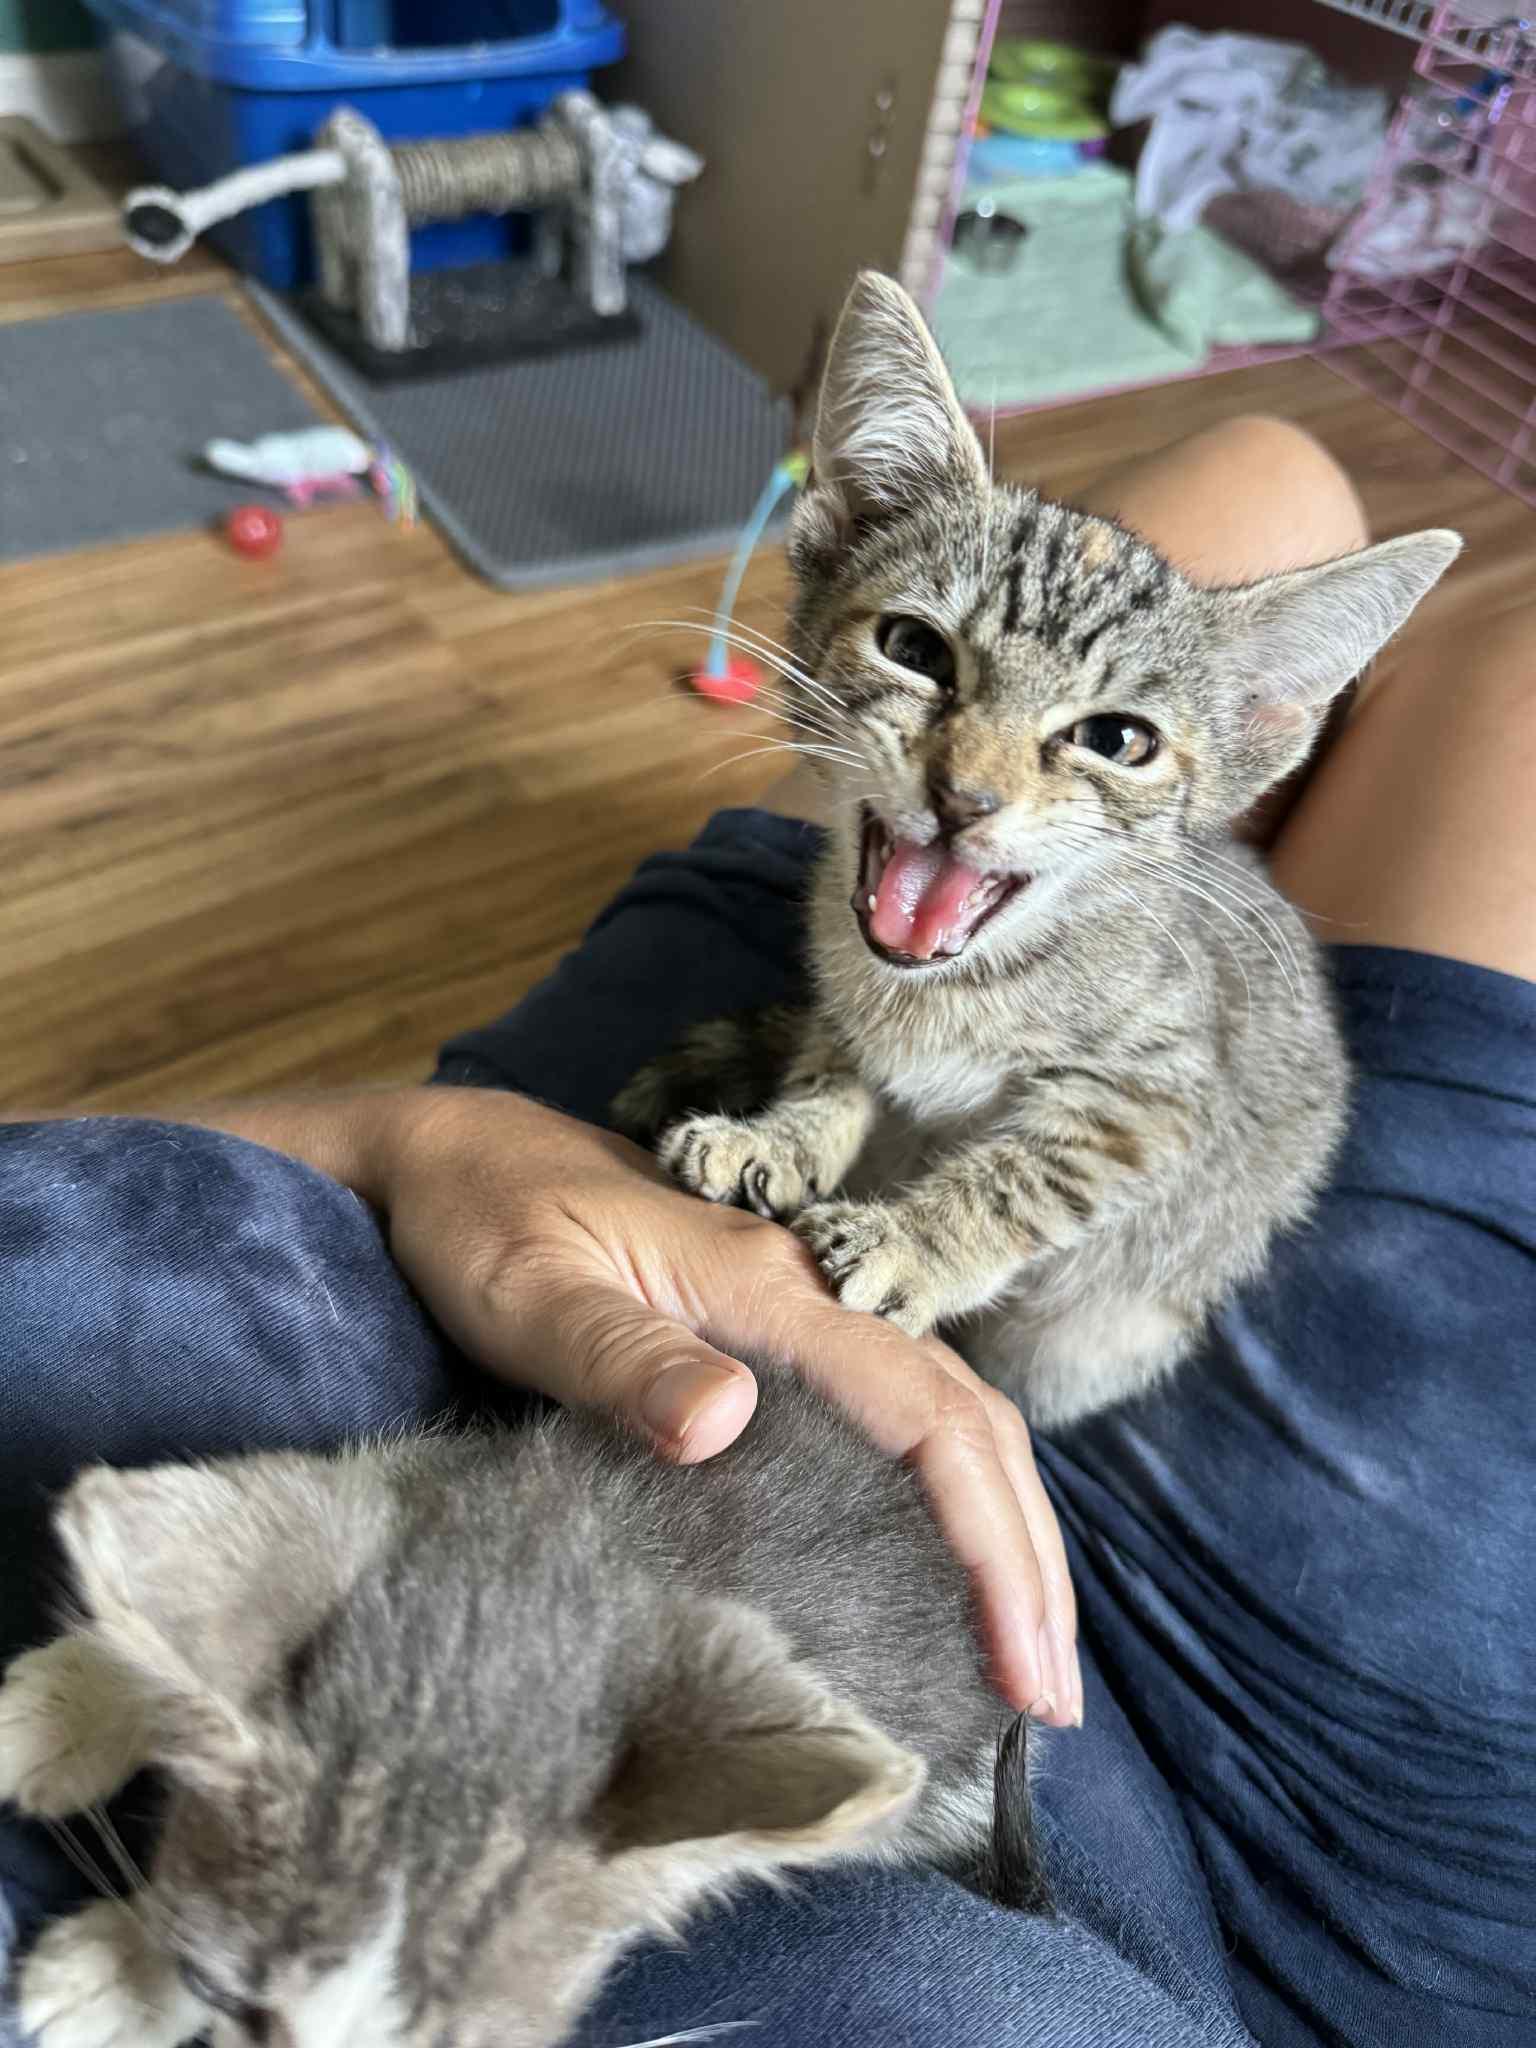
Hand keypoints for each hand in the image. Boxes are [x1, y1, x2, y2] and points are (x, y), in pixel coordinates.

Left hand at [168, 1086, 1081, 1725]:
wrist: (456, 1151)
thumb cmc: (480, 1221)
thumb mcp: (530, 1293)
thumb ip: (624, 1357)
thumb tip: (726, 1422)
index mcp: (769, 1292)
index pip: (926, 1417)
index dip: (990, 1539)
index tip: (1019, 1662)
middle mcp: (809, 1295)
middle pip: (969, 1419)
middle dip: (1029, 1554)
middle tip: (1051, 1697)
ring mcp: (797, 1310)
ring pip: (950, 1413)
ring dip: (1007, 1525)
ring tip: (1027, 1648)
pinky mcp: (773, 1332)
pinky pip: (902, 1413)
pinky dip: (953, 1492)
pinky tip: (943, 1557)